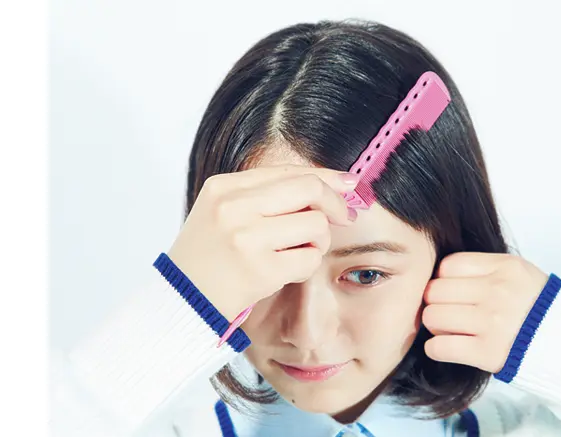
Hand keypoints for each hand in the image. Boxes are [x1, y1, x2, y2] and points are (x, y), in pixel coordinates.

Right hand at [168, 165, 358, 319]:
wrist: (181, 301)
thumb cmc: (210, 258)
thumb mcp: (223, 212)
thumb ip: (267, 194)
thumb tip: (333, 181)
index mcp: (223, 187)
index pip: (288, 171)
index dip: (326, 177)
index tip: (348, 185)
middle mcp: (233, 207)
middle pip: (309, 189)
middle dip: (335, 203)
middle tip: (344, 218)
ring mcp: (245, 238)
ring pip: (316, 225)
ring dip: (317, 242)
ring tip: (296, 253)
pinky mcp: (260, 270)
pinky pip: (310, 259)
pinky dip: (307, 266)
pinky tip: (286, 272)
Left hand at [422, 253, 549, 372]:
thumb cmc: (541, 311)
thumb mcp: (521, 275)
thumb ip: (485, 270)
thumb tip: (438, 276)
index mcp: (506, 268)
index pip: (448, 265)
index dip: (443, 280)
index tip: (451, 292)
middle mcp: (499, 292)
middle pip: (435, 290)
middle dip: (435, 303)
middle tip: (448, 313)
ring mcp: (493, 323)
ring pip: (433, 316)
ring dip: (436, 326)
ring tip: (452, 330)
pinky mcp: (488, 354)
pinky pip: (439, 347)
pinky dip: (436, 349)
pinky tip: (448, 347)